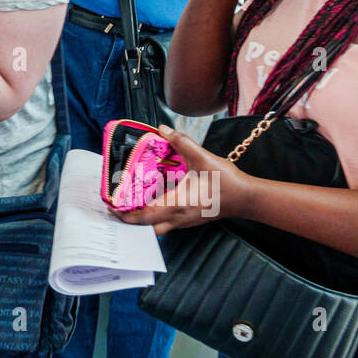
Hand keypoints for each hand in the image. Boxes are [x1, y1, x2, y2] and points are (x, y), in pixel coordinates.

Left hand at [112, 127, 254, 234]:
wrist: (247, 198)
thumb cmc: (226, 182)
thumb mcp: (202, 157)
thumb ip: (181, 142)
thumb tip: (163, 129)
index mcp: (176, 204)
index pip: (144, 215)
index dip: (125, 214)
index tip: (111, 206)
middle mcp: (178, 217)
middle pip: (146, 227)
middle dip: (129, 221)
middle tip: (117, 207)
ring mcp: (185, 221)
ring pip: (156, 228)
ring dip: (142, 221)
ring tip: (130, 206)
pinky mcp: (190, 220)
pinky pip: (167, 224)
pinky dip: (155, 218)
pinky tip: (153, 204)